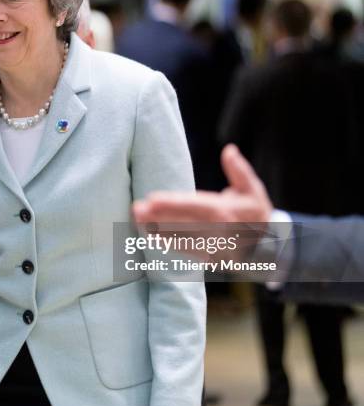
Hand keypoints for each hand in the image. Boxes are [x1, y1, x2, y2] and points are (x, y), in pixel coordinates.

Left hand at [133, 144, 272, 260]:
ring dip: (158, 229)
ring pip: (180, 237)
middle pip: (183, 222)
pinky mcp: (208, 256)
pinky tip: (151, 235)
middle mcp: (218, 231)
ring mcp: (212, 246)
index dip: (173, 204)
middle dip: (158, 217)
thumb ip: (239, 170)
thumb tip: (229, 150)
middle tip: (137, 210)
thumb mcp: (253, 189)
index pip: (195, 206)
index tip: (153, 199)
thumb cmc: (256, 212)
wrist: (268, 247)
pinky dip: (167, 242)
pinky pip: (184, 249)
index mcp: (227, 212)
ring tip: (138, 220)